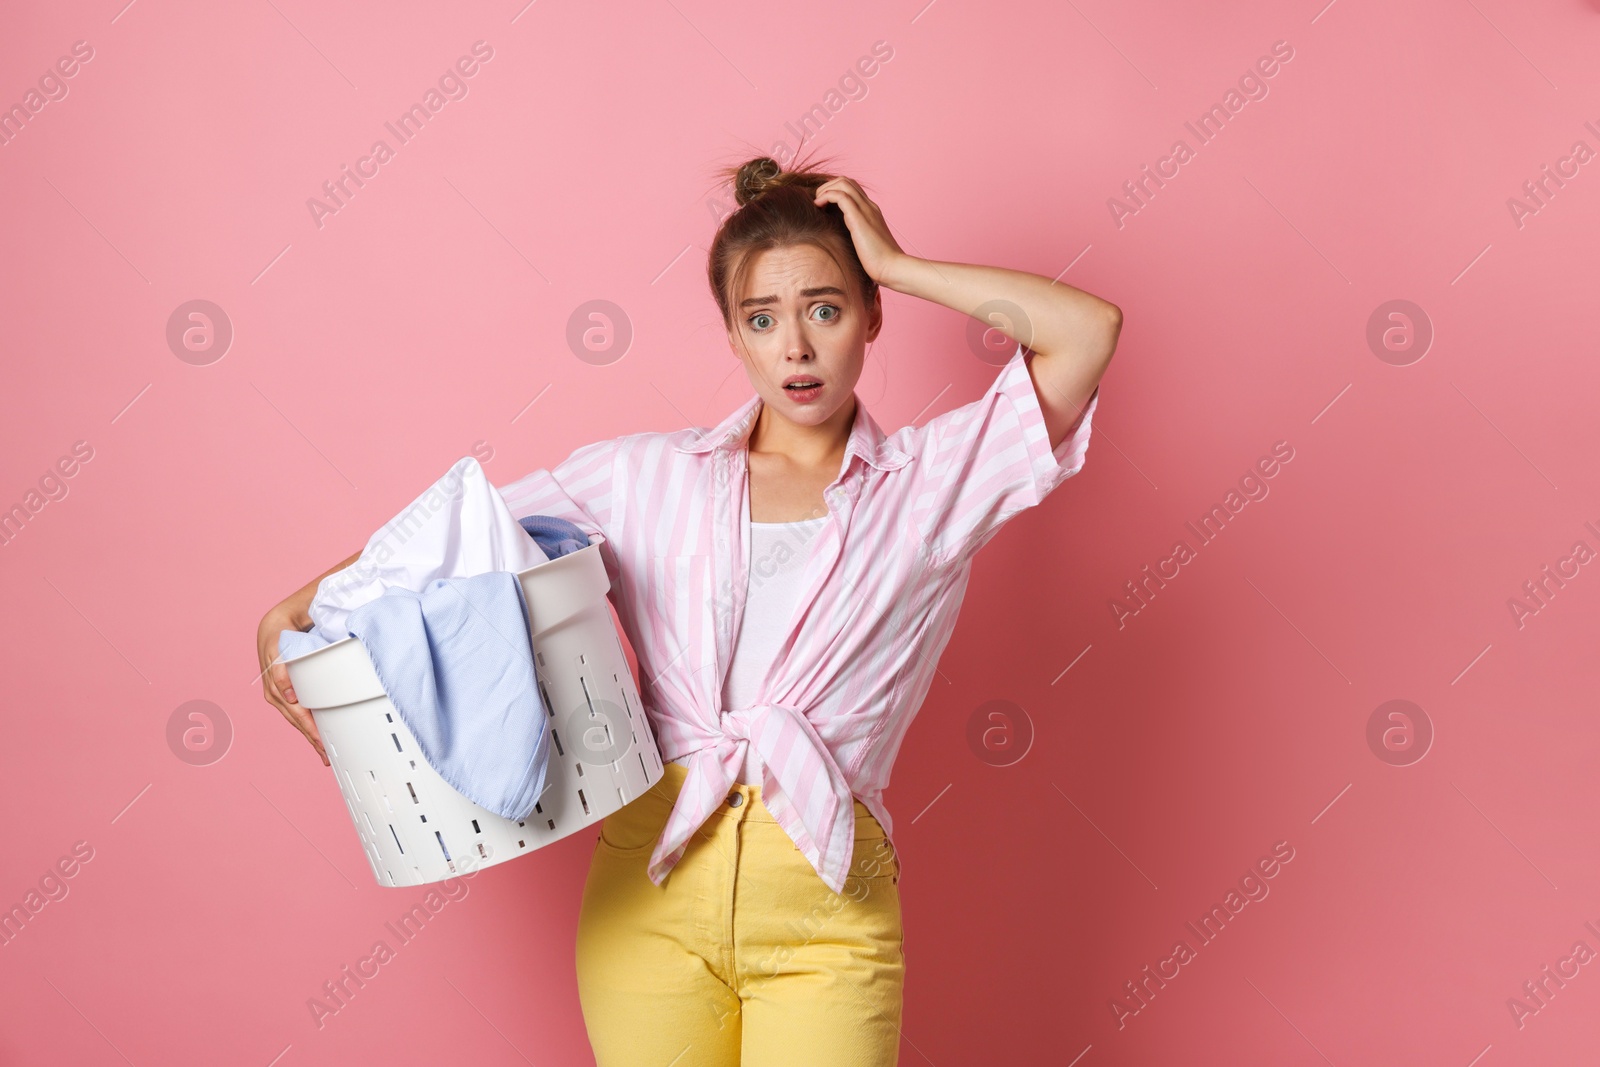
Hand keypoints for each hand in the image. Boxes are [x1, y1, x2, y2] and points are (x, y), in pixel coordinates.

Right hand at [256, 607, 328, 765]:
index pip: (295, 708)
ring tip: (322, 752)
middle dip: (311, 736)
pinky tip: (315, 737)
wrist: (273, 628)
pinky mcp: (280, 696)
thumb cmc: (284, 635)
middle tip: (325, 752)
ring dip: (309, 735)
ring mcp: (276, 694)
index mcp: (278, 680)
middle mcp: (275, 691)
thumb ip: (285, 668)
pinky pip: (294, 714)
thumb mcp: (285, 644)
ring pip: (295, 719)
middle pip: (296, 718)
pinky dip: (305, 727)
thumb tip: (289, 695)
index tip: (318, 736)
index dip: (308, 724)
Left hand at [813, 177, 911, 289]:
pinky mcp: (859, 218)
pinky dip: (826, 196)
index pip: (852, 189)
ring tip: (817, 203)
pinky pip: (841, 196)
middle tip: (818, 202)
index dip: (835, 191)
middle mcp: (869, 207)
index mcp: (871, 212)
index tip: (823, 205)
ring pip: (844, 183)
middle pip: (847, 181)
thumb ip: (855, 237)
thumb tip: (840, 240)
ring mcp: (866, 210)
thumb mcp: (865, 245)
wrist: (892, 268)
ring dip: (826, 189)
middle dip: (828, 186)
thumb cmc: (879, 263)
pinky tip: (818, 206)